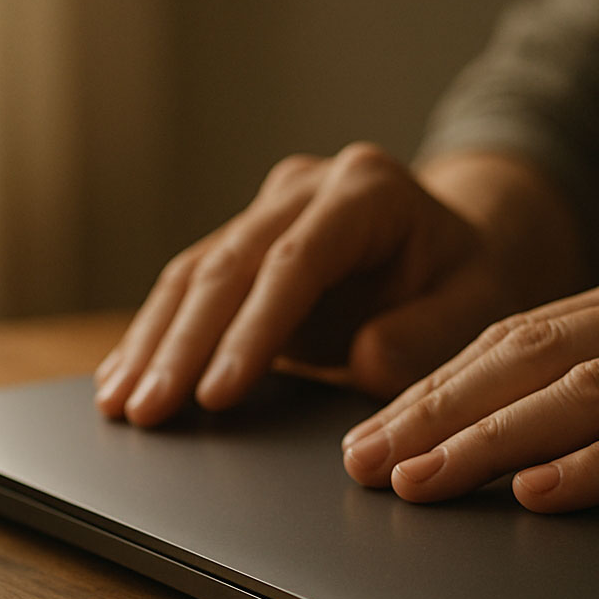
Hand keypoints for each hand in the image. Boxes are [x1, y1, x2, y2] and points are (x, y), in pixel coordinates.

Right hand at [95, 145, 583, 426]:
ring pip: (195, 273)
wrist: (458, 245)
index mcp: (366, 189)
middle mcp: (306, 187)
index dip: (250, 330)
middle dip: (182, 344)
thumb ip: (430, 332)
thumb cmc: (473, 278)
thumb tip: (364, 360)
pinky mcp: (244, 241)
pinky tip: (121, 378)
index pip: (293, 262)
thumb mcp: (480, 304)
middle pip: (229, 265)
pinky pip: (190, 286)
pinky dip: (155, 335)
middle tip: (146, 410)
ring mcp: (268, 209)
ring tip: (118, 405)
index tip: (217, 392)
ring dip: (153, 342)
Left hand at [342, 248, 598, 516]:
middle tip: (360, 460)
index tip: (368, 430)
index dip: (436, 385)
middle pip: (531, 356)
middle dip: (435, 411)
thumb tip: (526, 432)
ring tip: (418, 480)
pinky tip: (540, 494)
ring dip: (490, 439)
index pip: (520, 336)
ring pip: (586, 391)